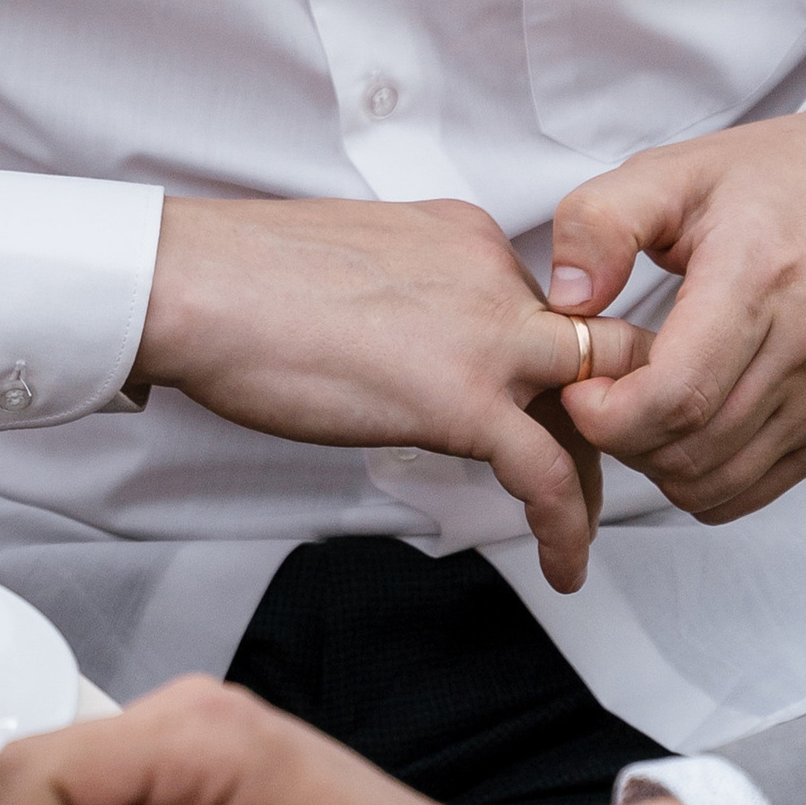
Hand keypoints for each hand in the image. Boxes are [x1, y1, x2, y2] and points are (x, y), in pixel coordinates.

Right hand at [136, 192, 599, 588]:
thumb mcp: (358, 262)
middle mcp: (493, 276)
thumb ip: (406, 297)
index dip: (553, 368)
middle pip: (592, 352)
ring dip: (599, 479)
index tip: (542, 408)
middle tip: (592, 470)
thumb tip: (401, 345)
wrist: (197, 283)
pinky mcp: (463, 400)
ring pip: (597, 409)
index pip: (543, 308)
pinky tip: (561, 565)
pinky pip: (549, 476)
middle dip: (607, 414)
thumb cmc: (242, 277)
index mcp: (466, 239)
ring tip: (583, 531)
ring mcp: (487, 335)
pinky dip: (567, 528)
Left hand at [549, 106, 805, 525]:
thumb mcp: (673, 170)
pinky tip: (683, 418)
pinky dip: (697, 474)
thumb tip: (567, 300)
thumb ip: (602, 221)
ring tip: (640, 397)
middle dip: (618, 435)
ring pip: (712, 483)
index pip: (676, 396)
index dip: (605, 412)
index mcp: (759, 277)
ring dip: (654, 459)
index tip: (577, 380)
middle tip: (600, 385)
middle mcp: (805, 347)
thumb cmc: (769, 178)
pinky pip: (747, 491)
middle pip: (687, 449)